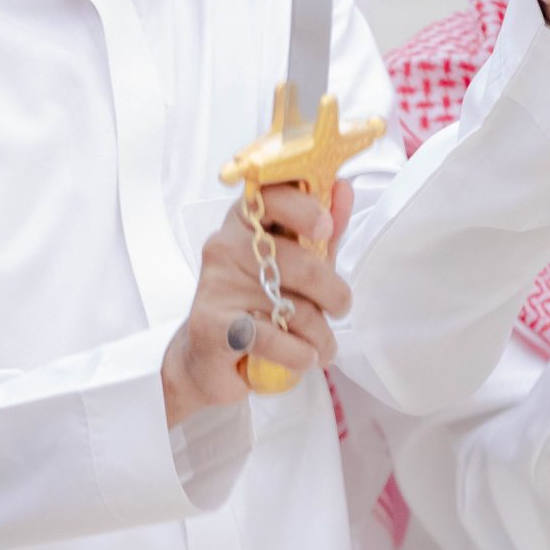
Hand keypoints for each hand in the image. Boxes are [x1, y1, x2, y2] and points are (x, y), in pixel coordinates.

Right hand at [161, 182, 351, 427]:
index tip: (325, 228)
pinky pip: (274, 338)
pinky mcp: (212, 326)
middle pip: (299, 262)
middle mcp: (225, 247)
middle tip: (339, 308)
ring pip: (293, 308)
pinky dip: (298, 355)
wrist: (206, 361)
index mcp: (245, 223)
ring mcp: (216, 286)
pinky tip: (302, 358)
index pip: (272, 196)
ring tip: (321, 346)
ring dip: (320, 335)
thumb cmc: (255, 307)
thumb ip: (320, 234)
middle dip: (333, 293)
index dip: (304, 208)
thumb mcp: (294, 267)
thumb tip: (342, 188)